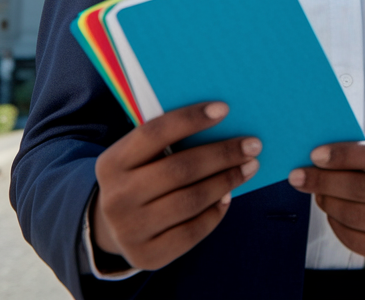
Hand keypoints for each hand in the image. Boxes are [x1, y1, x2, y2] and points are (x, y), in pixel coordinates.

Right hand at [91, 101, 259, 270]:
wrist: (113, 229)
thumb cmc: (138, 180)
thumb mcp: (138, 159)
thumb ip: (166, 143)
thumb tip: (220, 122)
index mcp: (111, 163)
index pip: (153, 133)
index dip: (190, 119)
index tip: (224, 109)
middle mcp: (117, 197)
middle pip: (180, 169)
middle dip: (222, 154)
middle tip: (252, 145)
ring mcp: (131, 230)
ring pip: (191, 200)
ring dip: (226, 181)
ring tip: (249, 167)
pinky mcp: (149, 255)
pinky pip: (194, 231)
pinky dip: (216, 211)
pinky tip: (228, 196)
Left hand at [288, 140, 364, 266]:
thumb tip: (320, 159)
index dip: (343, 155)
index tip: (314, 155)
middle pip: (363, 188)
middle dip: (324, 181)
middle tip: (299, 176)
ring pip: (357, 216)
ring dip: (328, 203)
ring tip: (318, 194)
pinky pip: (359, 241)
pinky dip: (337, 226)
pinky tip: (332, 214)